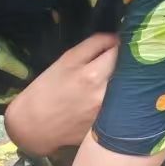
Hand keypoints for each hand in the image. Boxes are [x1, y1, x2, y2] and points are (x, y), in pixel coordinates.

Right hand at [4, 33, 117, 156]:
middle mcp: (104, 93)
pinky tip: (113, 96)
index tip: (114, 44)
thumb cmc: (46, 89)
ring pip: (130, 86)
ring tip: (115, 78)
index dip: (117, 43)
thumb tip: (117, 39)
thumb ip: (93, 46)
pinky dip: (122, 97)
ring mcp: (108, 112)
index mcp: (92, 74)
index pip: (119, 49)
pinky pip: (124, 104)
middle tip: (117, 60)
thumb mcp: (65, 61)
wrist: (33, 126)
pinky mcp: (108, 125)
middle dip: (125, 61)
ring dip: (126, 79)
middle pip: (129, 68)